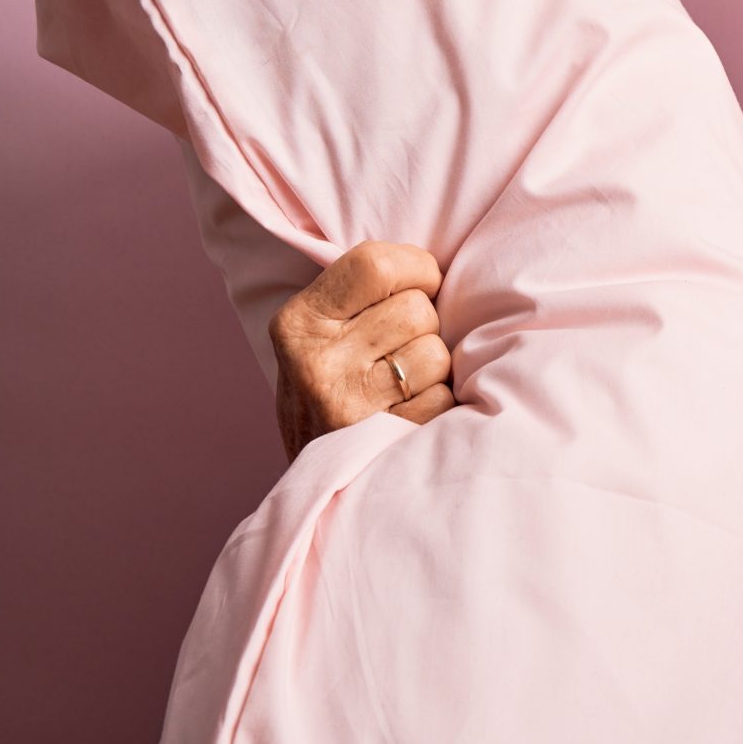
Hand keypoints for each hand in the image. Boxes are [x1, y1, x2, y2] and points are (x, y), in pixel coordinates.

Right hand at [267, 240, 452, 459]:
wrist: (314, 480)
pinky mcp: (382, 441)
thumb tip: (437, 263)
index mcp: (299, 321)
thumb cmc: (332, 388)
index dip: (416, 270)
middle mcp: (316, 361)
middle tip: (402, 347)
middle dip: (425, 324)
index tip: (420, 286)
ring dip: (434, 366)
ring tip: (404, 381)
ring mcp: (348, 404)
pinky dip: (438, 402)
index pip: (376, 264)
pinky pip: (444, 397)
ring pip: (436, 352)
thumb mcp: (321, 333)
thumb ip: (362, 294)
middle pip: (417, 309)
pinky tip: (410, 410)